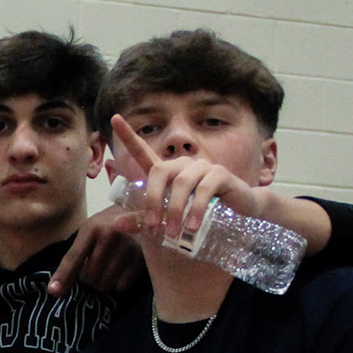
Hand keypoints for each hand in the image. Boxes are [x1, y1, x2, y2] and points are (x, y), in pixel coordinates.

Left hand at [49, 204, 144, 295]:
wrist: (142, 212)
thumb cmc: (109, 225)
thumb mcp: (89, 232)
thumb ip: (74, 255)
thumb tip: (55, 289)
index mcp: (92, 228)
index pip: (74, 258)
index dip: (63, 276)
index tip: (54, 291)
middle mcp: (110, 237)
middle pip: (88, 277)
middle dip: (87, 278)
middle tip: (94, 267)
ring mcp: (128, 248)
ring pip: (104, 284)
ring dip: (101, 282)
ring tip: (107, 268)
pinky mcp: (141, 259)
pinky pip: (121, 286)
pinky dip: (117, 283)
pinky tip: (120, 270)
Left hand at [110, 115, 275, 243]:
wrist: (238, 213)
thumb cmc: (198, 214)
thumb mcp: (167, 220)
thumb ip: (143, 220)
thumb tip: (116, 224)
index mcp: (167, 172)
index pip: (144, 151)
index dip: (129, 136)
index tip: (114, 119)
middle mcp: (183, 165)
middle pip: (159, 171)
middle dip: (152, 199)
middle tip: (152, 225)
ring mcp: (202, 167)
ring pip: (181, 183)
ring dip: (175, 210)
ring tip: (174, 233)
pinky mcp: (220, 174)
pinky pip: (203, 189)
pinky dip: (196, 209)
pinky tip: (192, 226)